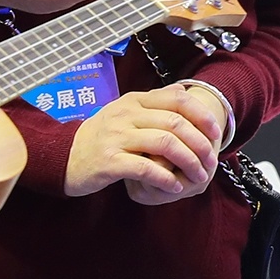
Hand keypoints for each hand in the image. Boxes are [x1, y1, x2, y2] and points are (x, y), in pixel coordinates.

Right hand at [65, 87, 221, 203]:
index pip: (177, 99)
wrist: (63, 156)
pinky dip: (165, 178)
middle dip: (200, 143)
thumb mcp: (125, 113)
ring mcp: (116, 138)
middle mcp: (126, 115)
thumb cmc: (100, 137)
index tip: (216, 132)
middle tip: (211, 160)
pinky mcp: (109, 162)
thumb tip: (183, 91)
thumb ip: (153, 103)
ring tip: (199, 175)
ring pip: (165, 144)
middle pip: (176, 123)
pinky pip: (145, 168)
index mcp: (134, 100)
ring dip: (189, 162)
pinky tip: (174, 186)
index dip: (201, 115)